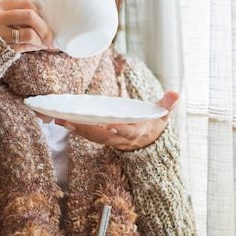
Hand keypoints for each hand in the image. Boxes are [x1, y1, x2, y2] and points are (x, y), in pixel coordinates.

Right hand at [0, 0, 54, 52]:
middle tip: (52, 36)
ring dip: (42, 39)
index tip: (44, 19)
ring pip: (29, 33)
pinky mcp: (0, 48)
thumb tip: (46, 18)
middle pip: (29, 16)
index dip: (39, 10)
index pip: (26, 1)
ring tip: (45, 43)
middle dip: (45, 27)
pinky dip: (35, 46)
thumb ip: (16, 13)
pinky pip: (25, 46)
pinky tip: (37, 47)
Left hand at [55, 91, 178, 150]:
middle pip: (102, 136)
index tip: (111, 125)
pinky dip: (74, 127)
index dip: (120, 130)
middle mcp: (121, 139)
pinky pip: (86, 133)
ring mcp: (110, 139)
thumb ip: (167, 104)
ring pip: (91, 136)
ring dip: (75, 128)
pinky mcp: (101, 137)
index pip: (129, 132)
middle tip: (70, 121)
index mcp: (138, 132)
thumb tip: (176, 92)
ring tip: (59, 119)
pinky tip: (60, 119)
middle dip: (86, 129)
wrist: (146, 143)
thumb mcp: (162, 115)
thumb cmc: (153, 123)